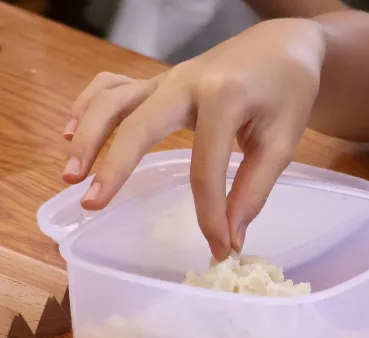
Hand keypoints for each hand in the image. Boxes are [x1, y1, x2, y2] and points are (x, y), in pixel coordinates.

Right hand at [62, 19, 325, 258]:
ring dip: (88, 136)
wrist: (282, 47)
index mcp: (222, 97)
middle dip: (114, 167)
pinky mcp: (159, 81)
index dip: (209, 214)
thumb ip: (255, 188)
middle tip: (92, 204)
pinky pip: (113, 87)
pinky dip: (88, 105)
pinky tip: (70, 132)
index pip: (205, 167)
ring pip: (114, 102)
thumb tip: (232, 235)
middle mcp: (185, 83)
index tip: (217, 249)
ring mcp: (167, 79)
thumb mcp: (283, 141)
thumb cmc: (288, 92)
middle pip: (139, 126)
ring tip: (70, 175)